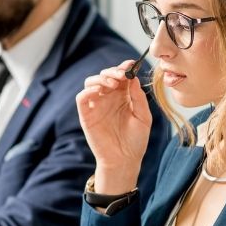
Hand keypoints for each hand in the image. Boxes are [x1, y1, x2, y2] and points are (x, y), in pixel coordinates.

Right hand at [76, 61, 152, 193]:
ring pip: (91, 82)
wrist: (124, 160)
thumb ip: (138, 98)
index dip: (124, 67)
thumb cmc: (136, 141)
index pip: (121, 76)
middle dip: (113, 71)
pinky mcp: (86, 115)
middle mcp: (109, 98)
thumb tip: (133, 78)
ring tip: (112, 83)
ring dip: (100, 78)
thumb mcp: (144, 117)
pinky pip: (82, 98)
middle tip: (122, 75)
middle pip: (105, 75)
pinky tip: (99, 91)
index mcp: (123, 96)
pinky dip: (88, 91)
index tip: (131, 64)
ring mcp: (97, 105)